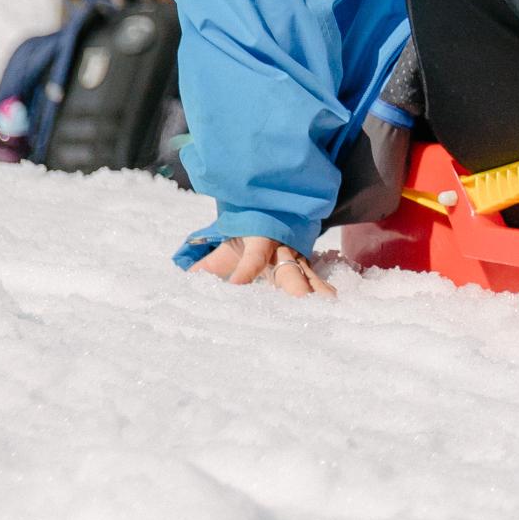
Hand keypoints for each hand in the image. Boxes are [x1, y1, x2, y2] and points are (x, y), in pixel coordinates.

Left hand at [195, 235, 335, 298]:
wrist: (279, 207)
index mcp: (261, 242)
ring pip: (310, 278)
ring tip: (326, 312)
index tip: (238, 285)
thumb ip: (208, 263)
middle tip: (299, 306)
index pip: (253, 257)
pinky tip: (333, 311)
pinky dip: (324, 297)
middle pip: (290, 273)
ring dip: (317, 296)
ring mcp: (299, 261)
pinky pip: (317, 283)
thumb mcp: (228, 245)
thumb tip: (185, 279)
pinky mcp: (309, 270)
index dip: (246, 271)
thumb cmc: (250, 230)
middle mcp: (283, 252)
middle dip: (296, 291)